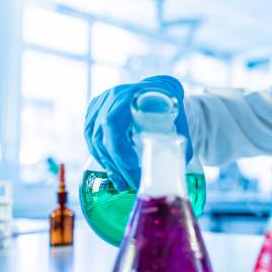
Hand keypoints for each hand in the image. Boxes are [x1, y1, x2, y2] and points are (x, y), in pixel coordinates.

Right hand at [84, 75, 192, 190]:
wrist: (157, 88)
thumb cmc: (170, 102)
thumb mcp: (178, 117)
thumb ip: (180, 140)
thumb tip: (179, 170)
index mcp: (130, 95)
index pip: (113, 123)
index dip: (118, 148)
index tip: (133, 166)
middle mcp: (110, 99)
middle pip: (103, 136)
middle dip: (116, 164)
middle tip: (132, 183)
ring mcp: (99, 106)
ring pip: (94, 140)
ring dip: (108, 165)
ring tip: (122, 183)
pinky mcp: (94, 114)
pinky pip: (91, 139)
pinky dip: (101, 157)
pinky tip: (112, 171)